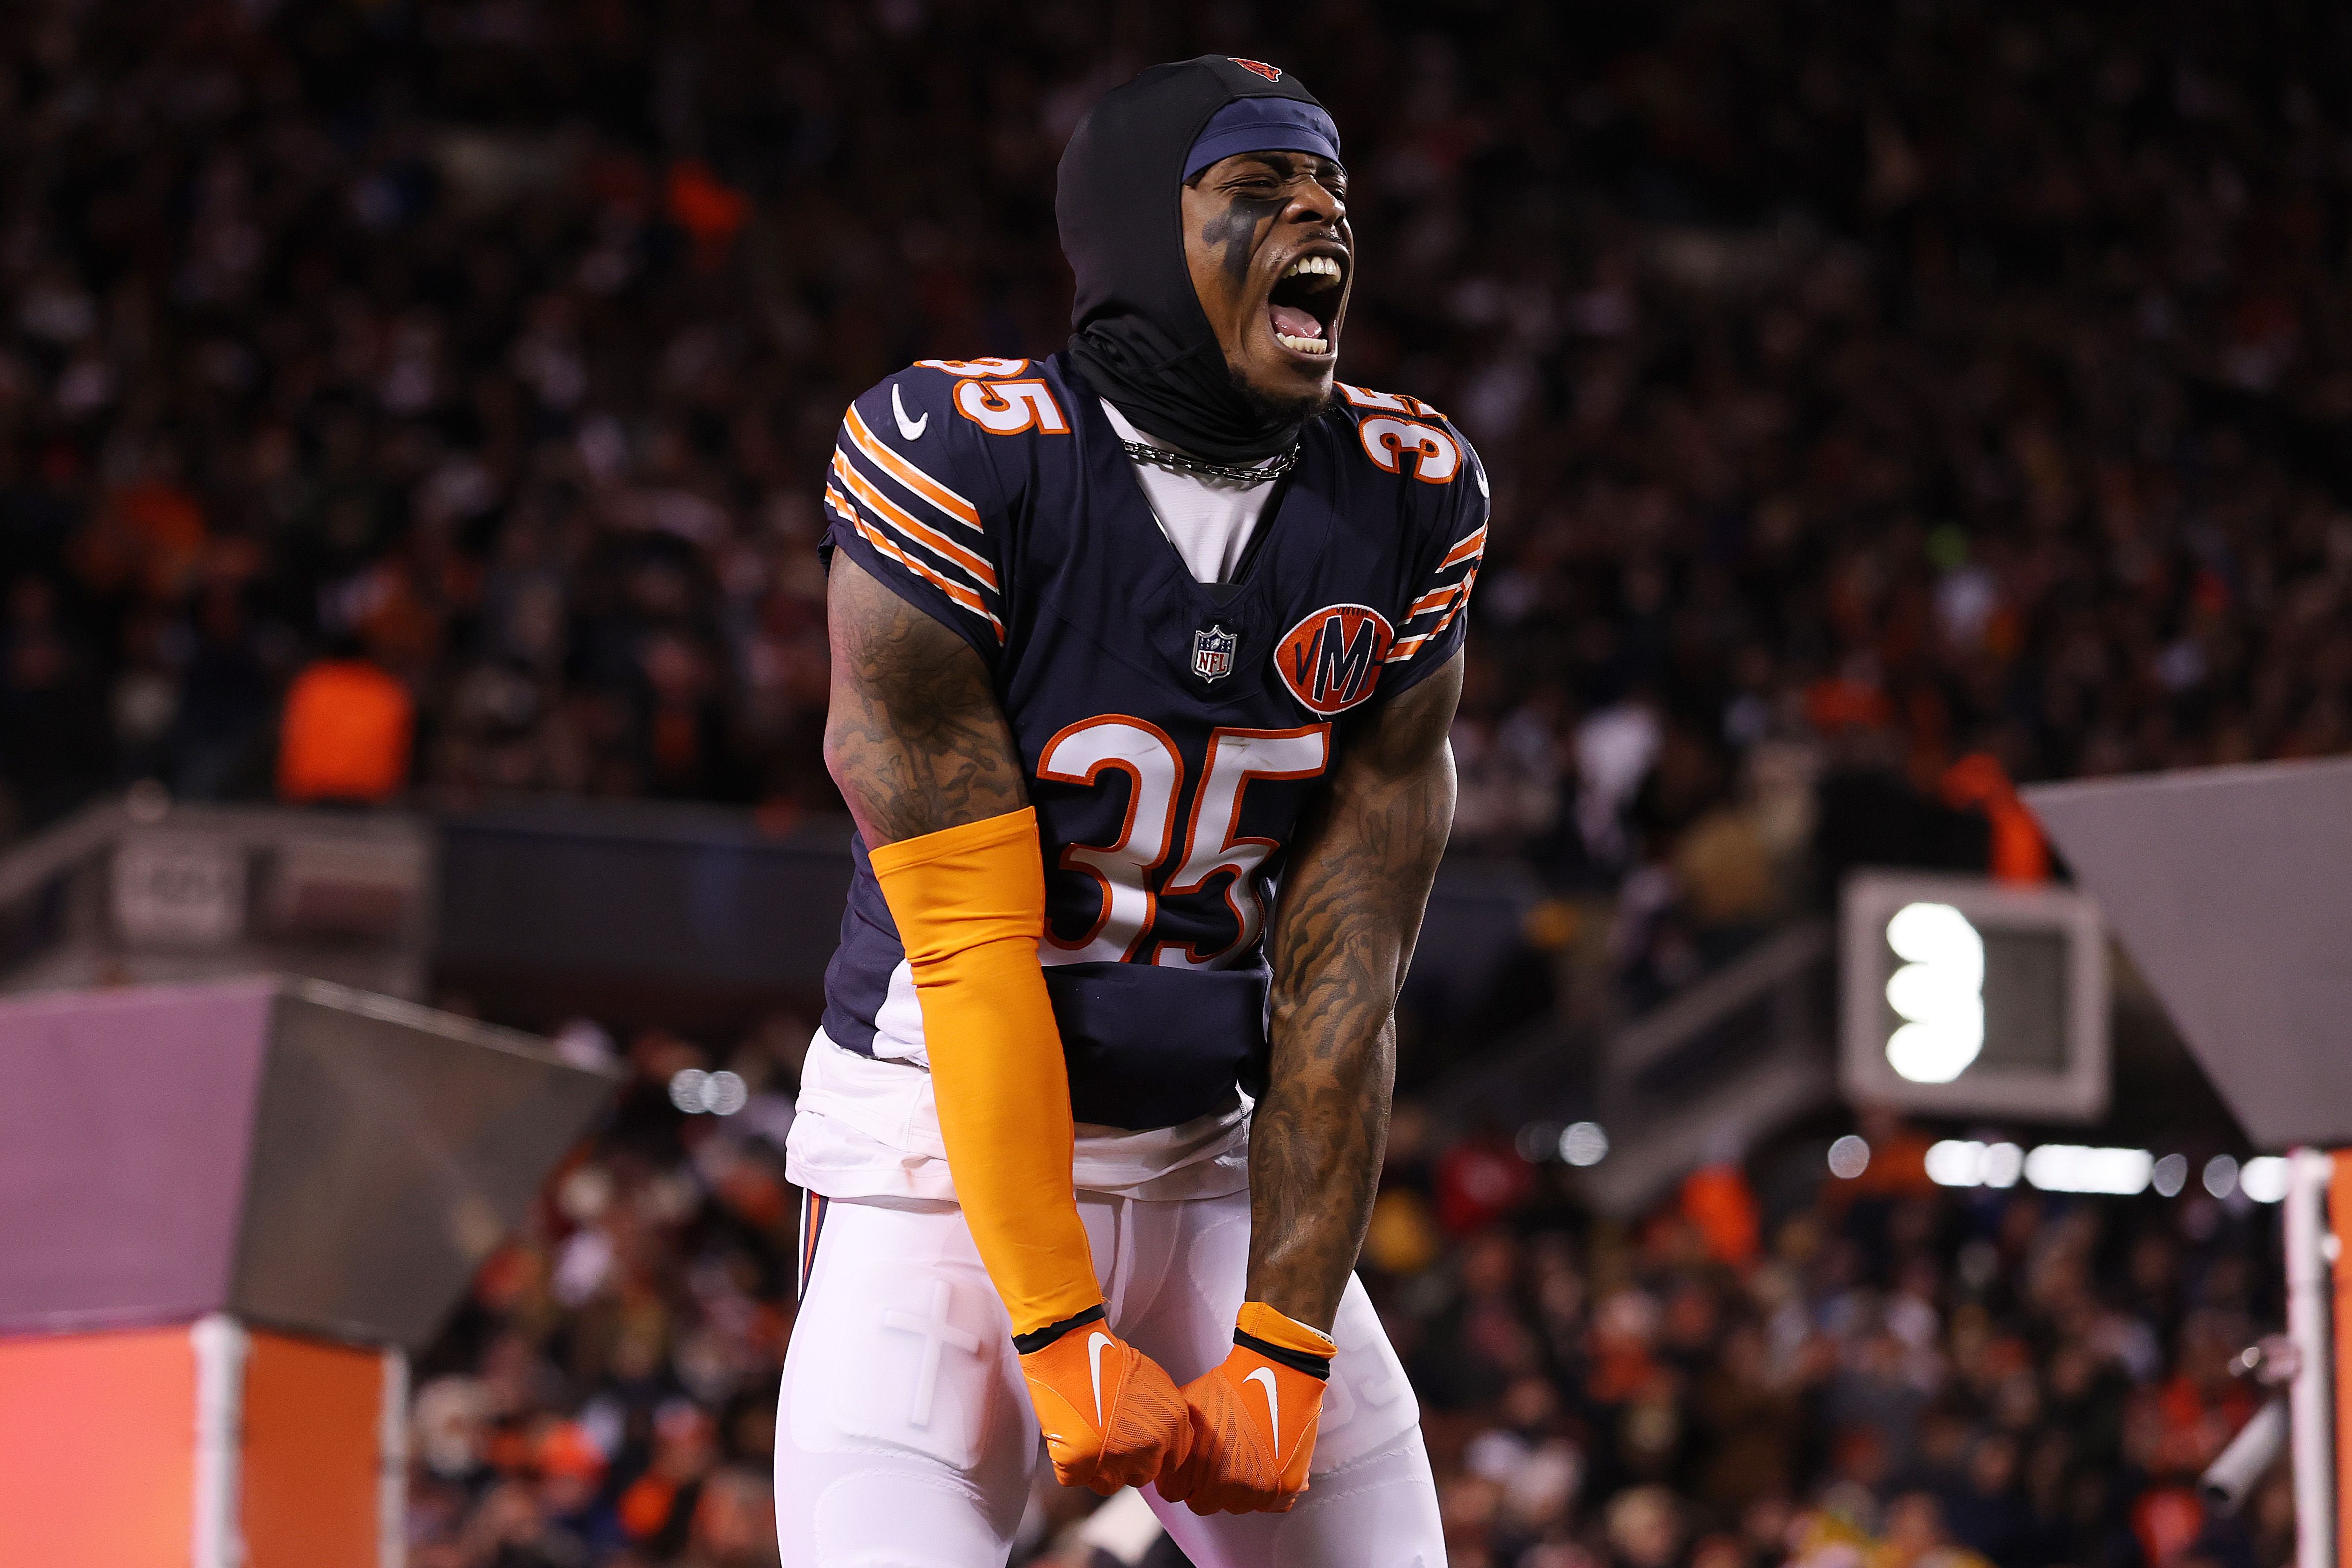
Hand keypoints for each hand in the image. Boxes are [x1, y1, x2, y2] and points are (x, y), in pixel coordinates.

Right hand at [1018, 1315, 1190, 1494]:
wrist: (1070, 1350)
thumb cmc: (1108, 1359)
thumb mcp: (1155, 1382)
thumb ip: (1163, 1416)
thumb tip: (1163, 1439)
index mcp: (1173, 1426)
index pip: (1171, 1461)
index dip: (1151, 1454)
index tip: (1135, 1443)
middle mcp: (1150, 1448)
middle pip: (1143, 1475)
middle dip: (1126, 1462)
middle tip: (1108, 1436)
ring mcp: (1116, 1461)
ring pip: (1111, 1484)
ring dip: (1099, 1468)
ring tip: (1087, 1438)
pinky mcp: (1081, 1468)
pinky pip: (1078, 1478)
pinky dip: (1071, 1464)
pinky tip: (1070, 1437)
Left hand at [1158, 1307, 1333, 1513]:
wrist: (1275, 1371)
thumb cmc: (1229, 1385)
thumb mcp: (1184, 1407)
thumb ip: (1172, 1438)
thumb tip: (1160, 1450)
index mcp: (1191, 1468)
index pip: (1173, 1493)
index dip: (1180, 1475)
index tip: (1189, 1462)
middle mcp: (1221, 1486)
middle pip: (1203, 1503)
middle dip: (1206, 1485)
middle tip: (1217, 1457)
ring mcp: (1252, 1491)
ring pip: (1235, 1505)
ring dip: (1236, 1487)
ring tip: (1242, 1452)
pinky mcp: (1281, 1489)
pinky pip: (1266, 1504)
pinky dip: (1264, 1487)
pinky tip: (1262, 1461)